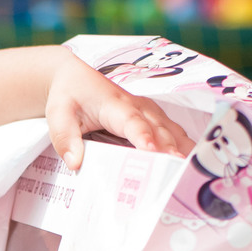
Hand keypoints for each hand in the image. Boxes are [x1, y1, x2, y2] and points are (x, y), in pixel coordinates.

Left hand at [45, 52, 190, 171]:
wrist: (76, 78)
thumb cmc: (68, 96)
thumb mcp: (59, 115)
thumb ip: (66, 138)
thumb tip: (75, 164)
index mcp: (115, 105)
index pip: (132, 122)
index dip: (142, 135)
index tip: (151, 150)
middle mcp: (138, 107)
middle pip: (158, 130)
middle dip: (170, 149)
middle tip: (178, 172)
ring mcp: (149, 112)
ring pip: (171, 130)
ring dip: (183, 148)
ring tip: (192, 171)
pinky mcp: (154, 118)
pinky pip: (173, 133)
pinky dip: (183, 146)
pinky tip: (193, 165)